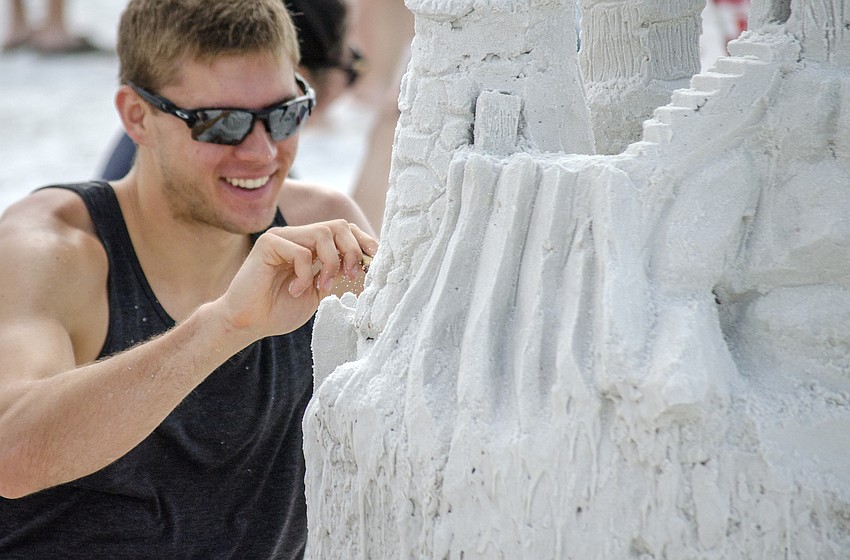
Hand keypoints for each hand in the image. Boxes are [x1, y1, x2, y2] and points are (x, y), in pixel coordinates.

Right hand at [218, 220, 377, 340]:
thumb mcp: (317, 291)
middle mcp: (297, 236)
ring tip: (321, 286)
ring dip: (330, 263)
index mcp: (311, 246)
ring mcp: (282, 237)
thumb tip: (364, 263)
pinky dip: (305, 274)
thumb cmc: (279, 310)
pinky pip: (300, 251)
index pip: (343, 230)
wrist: (247, 323)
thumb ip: (335, 274)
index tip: (375, 261)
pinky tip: (294, 290)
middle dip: (352, 251)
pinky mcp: (268, 244)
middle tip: (350, 276)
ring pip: (322, 234)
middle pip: (338, 226)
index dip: (362, 241)